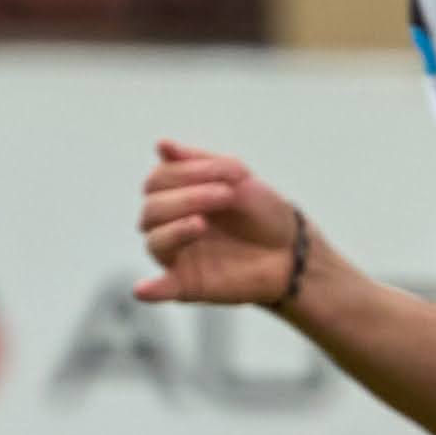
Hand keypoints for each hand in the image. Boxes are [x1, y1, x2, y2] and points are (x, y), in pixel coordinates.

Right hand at [135, 140, 305, 306]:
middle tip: (225, 196)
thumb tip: (161, 144)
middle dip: (187, 198)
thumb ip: (197, 161)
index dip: (185, 173)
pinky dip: (151, 289)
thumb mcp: (236, 176)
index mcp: (175, 197)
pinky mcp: (188, 285)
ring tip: (202, 223)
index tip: (227, 174)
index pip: (157, 181)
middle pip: (152, 210)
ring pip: (154, 241)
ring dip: (175, 229)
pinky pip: (160, 289)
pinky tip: (143, 289)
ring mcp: (177, 256)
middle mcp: (169, 226)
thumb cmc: (261, 210)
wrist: (292, 249)